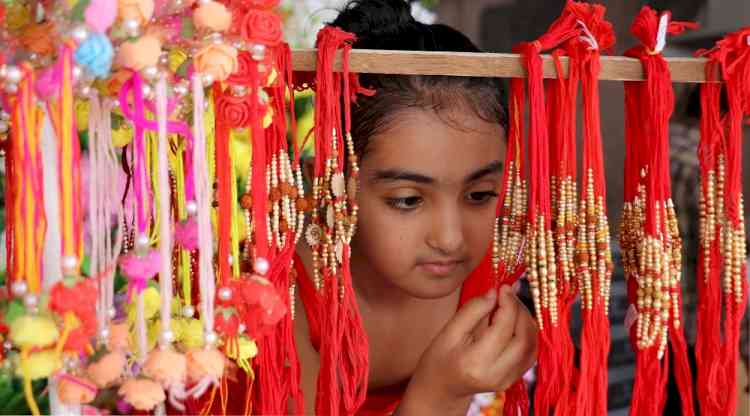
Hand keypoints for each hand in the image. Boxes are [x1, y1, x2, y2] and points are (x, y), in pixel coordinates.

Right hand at [397, 286, 537, 414]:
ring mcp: (507, 379)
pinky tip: (515, 322)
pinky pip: (530, 353)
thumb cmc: (439, 358)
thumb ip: (472, 310)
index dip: (508, 303)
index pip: (503, 328)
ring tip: (511, 307)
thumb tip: (495, 292)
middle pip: (523, 338)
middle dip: (520, 311)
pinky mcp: (513, 379)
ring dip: (526, 321)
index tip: (503, 287)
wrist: (441, 388)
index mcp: (476, 362)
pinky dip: (528, 333)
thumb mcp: (448, 331)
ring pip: (531, 345)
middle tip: (508, 295)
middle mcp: (496, 374)